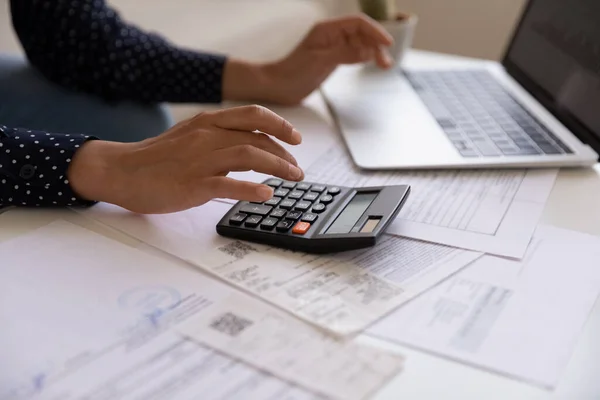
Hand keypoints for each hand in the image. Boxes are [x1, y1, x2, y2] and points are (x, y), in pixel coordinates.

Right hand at [67, 105, 303, 213]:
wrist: (120, 171)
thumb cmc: (156, 157)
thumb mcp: (189, 136)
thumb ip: (217, 137)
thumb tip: (249, 146)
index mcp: (207, 123)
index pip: (253, 115)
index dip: (280, 125)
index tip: (296, 138)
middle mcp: (207, 136)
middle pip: (258, 139)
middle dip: (284, 154)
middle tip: (296, 170)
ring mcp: (201, 160)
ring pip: (250, 156)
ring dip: (278, 167)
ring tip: (293, 178)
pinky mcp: (193, 184)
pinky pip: (229, 183)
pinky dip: (252, 188)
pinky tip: (266, 194)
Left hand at [223, 15, 392, 104]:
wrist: (277, 87)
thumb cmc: (292, 73)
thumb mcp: (320, 62)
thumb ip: (345, 54)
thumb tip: (369, 50)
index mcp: (326, 30)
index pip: (357, 23)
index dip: (375, 31)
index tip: (387, 44)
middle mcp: (331, 35)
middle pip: (362, 33)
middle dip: (376, 44)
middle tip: (385, 63)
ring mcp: (332, 47)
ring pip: (360, 44)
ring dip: (373, 52)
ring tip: (384, 66)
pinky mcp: (332, 59)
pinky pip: (354, 53)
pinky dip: (365, 57)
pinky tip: (371, 63)